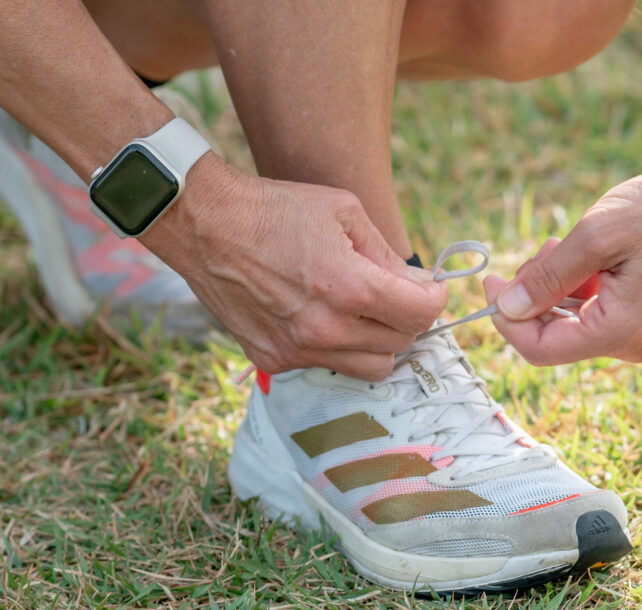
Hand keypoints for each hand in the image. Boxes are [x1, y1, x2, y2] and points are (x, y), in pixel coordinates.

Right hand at [143, 154, 448, 378]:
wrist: (205, 225)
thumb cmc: (276, 209)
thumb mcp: (345, 211)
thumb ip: (387, 254)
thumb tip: (420, 284)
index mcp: (350, 288)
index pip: (421, 314)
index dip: (435, 298)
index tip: (430, 287)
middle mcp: (326, 328)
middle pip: (402, 343)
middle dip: (408, 317)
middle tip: (396, 293)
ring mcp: (299, 350)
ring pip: (373, 367)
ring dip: (380, 341)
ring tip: (365, 312)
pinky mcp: (274, 361)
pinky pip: (329, 367)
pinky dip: (339, 348)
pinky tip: (325, 318)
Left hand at [482, 164, 641, 364]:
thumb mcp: (593, 237)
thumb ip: (548, 278)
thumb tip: (507, 309)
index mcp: (620, 331)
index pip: (540, 348)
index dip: (507, 320)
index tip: (491, 282)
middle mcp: (632, 345)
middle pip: (553, 337)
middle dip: (534, 296)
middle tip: (543, 248)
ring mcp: (638, 336)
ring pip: (568, 325)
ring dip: (553, 288)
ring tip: (563, 245)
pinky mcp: (640, 321)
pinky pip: (590, 316)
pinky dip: (574, 289)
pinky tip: (582, 257)